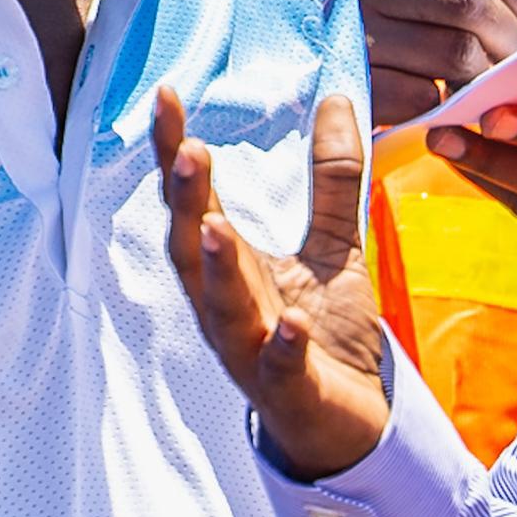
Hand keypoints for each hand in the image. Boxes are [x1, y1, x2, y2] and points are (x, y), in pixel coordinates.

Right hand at [155, 85, 389, 478]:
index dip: (176, 152)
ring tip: (214, 226)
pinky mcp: (288, 391)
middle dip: (186, 203)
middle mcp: (226, 306)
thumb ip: (333, 178)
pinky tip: (289, 322)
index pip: (195, 202)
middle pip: (192, 250)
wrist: (349, 421)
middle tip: (188, 152)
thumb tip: (335, 97)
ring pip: (222, 309)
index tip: (166, 96)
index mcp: (232, 267)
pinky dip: (282, 346)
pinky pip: (279, 369)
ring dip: (218, 269)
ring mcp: (250, 351)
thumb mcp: (334, 244)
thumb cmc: (321, 332)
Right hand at [345, 0, 516, 125]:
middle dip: (507, 33)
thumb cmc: (346, 16)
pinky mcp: (347, 84)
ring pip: (453, 52)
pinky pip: (421, 96)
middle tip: (516, 57)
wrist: (262, 47)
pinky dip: (442, 101)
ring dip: (483, 73)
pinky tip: (439, 99)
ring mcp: (350, 34)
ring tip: (483, 80)